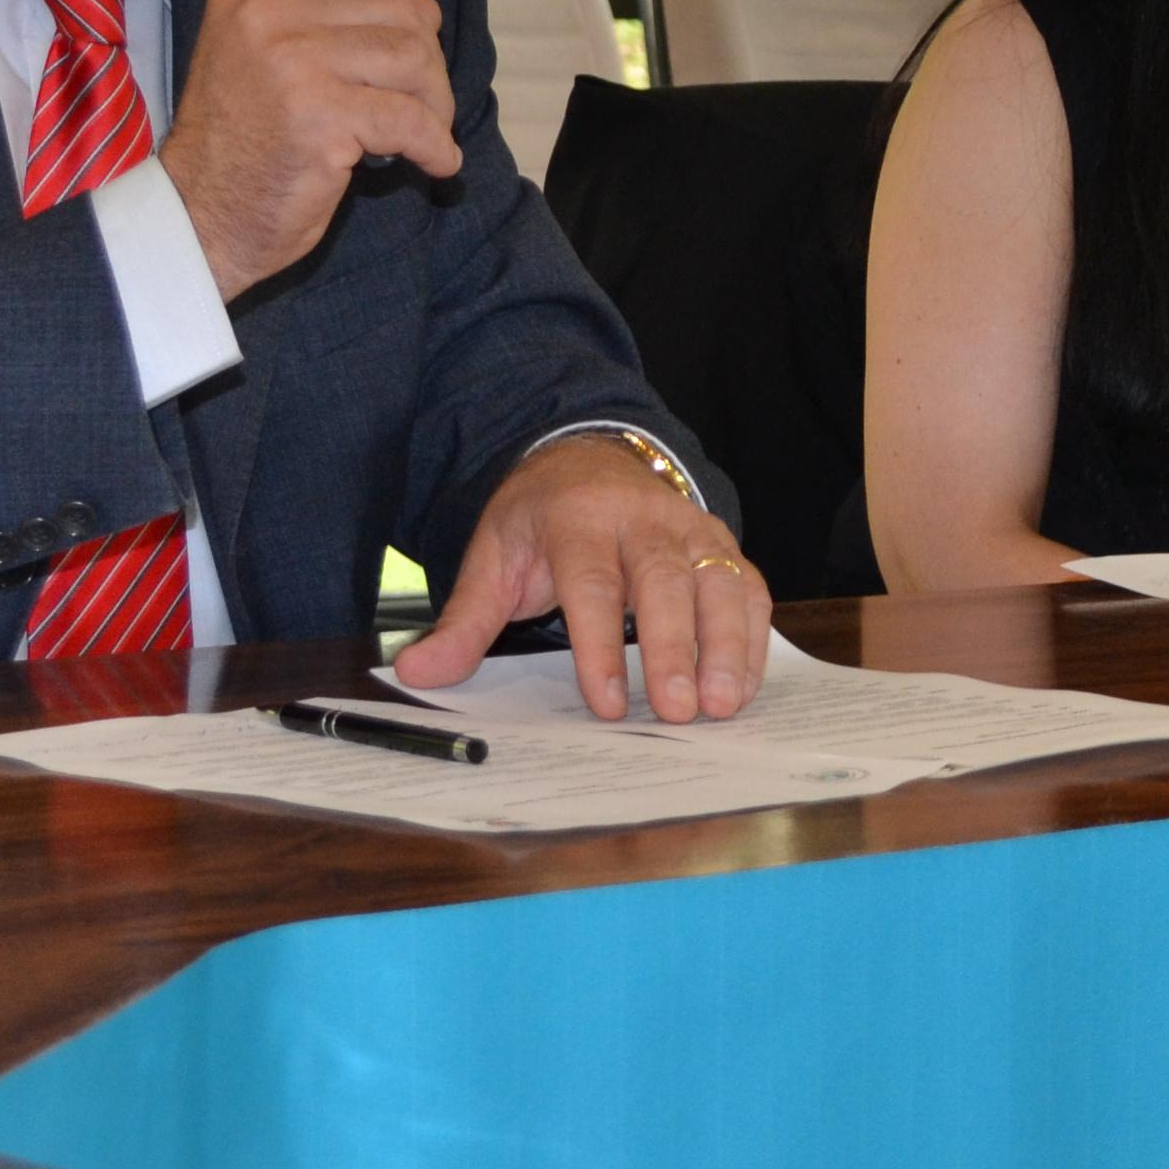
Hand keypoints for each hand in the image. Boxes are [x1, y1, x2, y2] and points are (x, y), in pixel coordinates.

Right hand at [155, 0, 461, 298]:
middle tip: (424, 99)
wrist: (197, 215)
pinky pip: (410, 119)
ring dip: (436, 101)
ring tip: (428, 132)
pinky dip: (435, 145)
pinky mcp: (320, 117)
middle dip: (428, 57)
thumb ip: (315, 19)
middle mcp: (266, 15)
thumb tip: (417, 8)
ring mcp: (292, 64)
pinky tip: (436, 163)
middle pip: (397, 6)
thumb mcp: (256, 53)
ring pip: (412, 57)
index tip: (405, 33)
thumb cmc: (239, 142)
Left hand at [393, 436, 768, 717]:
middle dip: (674, 649)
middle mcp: (643, 518)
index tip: (607, 704)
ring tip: (723, 705)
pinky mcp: (721, 544)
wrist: (588, 456)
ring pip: (719, 583)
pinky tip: (744, 685)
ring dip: (726, 646)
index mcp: (578, 519)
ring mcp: (690, 528)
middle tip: (680, 712)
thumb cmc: (541, 519)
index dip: (600, 646)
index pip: (592, 585)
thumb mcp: (493, 559)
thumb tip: (417, 673)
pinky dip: (751, 638)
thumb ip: (464, 621)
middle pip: (666, 582)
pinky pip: (748, 589)